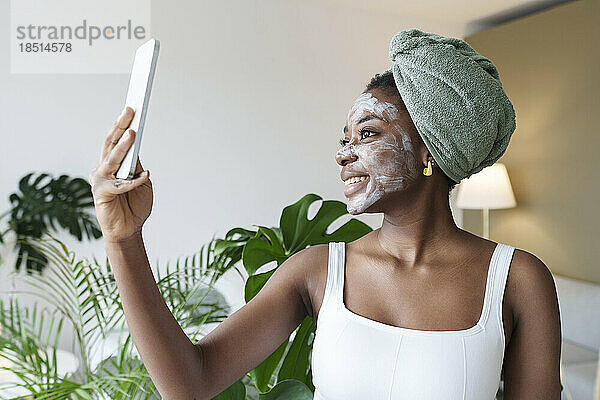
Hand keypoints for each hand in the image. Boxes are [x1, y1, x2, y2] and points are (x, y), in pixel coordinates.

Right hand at [88, 106, 152, 242]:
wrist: (129, 229)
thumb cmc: (135, 205)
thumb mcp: (141, 180)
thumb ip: (136, 164)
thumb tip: (136, 145)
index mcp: (114, 162)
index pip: (117, 138)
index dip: (123, 122)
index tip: (132, 107)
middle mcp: (104, 168)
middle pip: (111, 142)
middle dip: (121, 124)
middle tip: (130, 109)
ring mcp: (101, 179)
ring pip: (112, 158)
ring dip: (123, 145)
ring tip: (133, 132)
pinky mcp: (101, 193)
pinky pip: (120, 183)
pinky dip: (133, 181)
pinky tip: (144, 177)